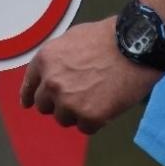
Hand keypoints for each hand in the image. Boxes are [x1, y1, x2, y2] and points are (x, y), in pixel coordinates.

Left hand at [18, 17, 162, 133]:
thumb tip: (51, 73)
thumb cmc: (107, 37)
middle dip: (57, 103)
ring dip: (76, 113)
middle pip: (44, 106)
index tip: (29, 103)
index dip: (29, 95)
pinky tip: (107, 105)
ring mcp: (69, 102)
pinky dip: (95, 121)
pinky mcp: (90, 117)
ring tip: (97, 97)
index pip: (29, 85)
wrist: (135, 46)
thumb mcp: (73, 38)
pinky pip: (85, 128)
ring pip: (64, 119)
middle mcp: (52, 83)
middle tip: (76, 96)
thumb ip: (57, 59)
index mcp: (46, 60)